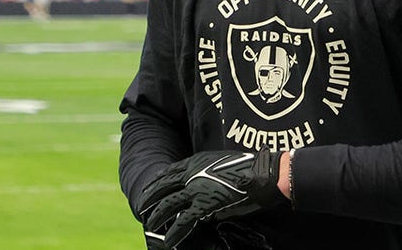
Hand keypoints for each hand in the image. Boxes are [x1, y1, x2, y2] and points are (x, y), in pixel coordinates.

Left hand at [138, 150, 284, 248]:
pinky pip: (183, 221)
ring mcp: (196, 189)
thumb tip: (201, 186)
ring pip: (168, 204)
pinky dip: (174, 231)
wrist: (260, 175)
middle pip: (163, 187)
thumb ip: (206, 173)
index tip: (149, 186)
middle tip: (141, 206)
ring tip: (149, 224)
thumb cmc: (248, 168)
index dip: (157, 181)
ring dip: (157, 215)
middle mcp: (192, 174)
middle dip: (150, 198)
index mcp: (196, 162)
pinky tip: (168, 239)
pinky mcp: (204, 205)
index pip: (170, 172)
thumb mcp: (220, 163)